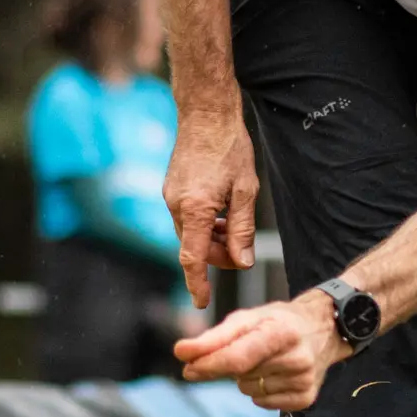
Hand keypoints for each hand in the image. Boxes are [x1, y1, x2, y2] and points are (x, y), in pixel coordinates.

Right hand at [165, 110, 259, 307]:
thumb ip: (243, 229)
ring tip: (235, 222)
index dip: (197, 283)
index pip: (192, 258)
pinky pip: (187, 218)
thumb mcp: (246, 191)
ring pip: (192, 233)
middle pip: (196, 248)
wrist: (206, 114)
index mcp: (194, 208)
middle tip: (242, 247)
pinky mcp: (171, 189)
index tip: (200, 302)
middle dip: (219, 255)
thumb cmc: (229, 147)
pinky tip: (222, 211)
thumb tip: (242, 262)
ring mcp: (170, 196)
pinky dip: (205, 224)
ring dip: (213, 238)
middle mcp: (176, 205)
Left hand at [173, 292, 349, 411]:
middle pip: (240, 375)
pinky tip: (276, 375)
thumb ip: (214, 337)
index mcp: (282, 332)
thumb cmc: (279, 321)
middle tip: (252, 349)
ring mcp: (304, 380)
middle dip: (234, 365)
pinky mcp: (306, 398)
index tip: (187, 365)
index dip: (209, 364)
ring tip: (268, 360)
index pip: (238, 357)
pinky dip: (261, 392)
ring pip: (249, 391)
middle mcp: (297, 358)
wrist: (324, 329)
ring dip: (249, 378)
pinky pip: (263, 403)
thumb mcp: (248, 318)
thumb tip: (182, 353)